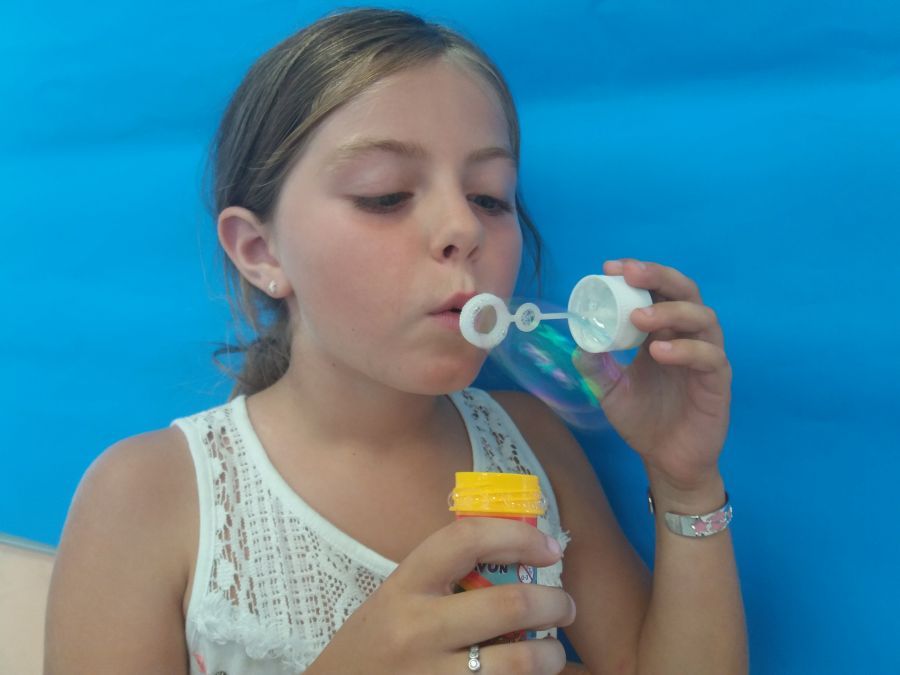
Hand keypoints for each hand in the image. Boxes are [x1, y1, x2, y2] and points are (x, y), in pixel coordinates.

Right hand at [307, 517, 575, 674]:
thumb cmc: (374, 646)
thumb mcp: (396, 601)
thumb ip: (443, 579)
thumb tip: (517, 557)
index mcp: (405, 586)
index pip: (466, 539)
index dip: (517, 536)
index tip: (548, 547)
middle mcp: (417, 629)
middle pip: (508, 604)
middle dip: (554, 603)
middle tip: (565, 606)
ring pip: (518, 662)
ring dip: (550, 655)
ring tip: (552, 653)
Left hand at [574, 259, 731, 497]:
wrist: (665, 461)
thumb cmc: (643, 420)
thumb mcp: (610, 391)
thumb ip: (595, 366)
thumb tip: (578, 343)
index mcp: (661, 332)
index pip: (656, 291)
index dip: (637, 274)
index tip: (609, 268)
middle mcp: (686, 337)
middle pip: (684, 292)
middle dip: (658, 277)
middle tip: (630, 275)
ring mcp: (706, 356)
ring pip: (703, 318)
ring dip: (670, 312)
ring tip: (639, 318)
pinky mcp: (718, 382)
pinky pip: (710, 357)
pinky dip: (687, 349)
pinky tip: (660, 352)